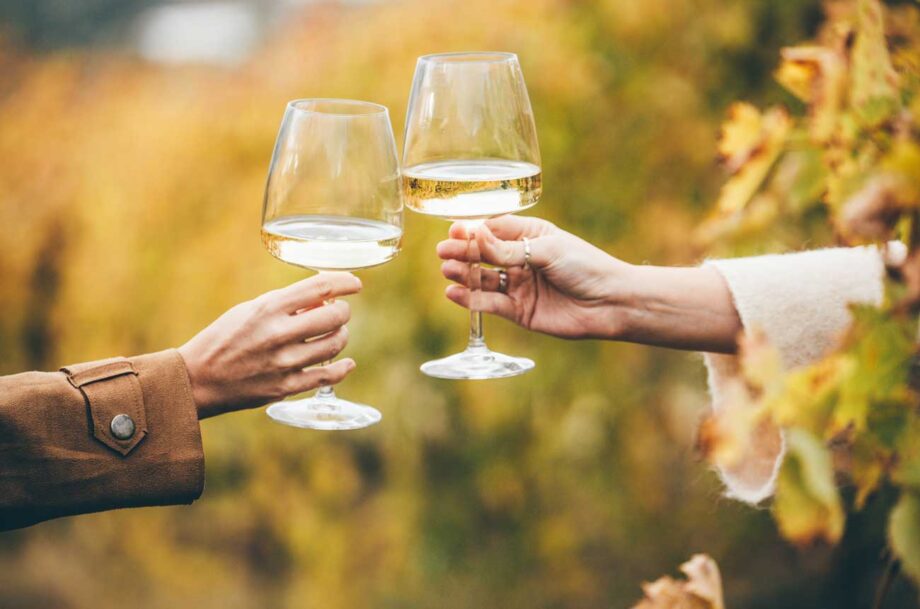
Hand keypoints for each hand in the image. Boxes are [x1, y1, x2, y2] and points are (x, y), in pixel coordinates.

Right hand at [178, 272, 361, 418]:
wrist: (196, 379)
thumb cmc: (223, 339)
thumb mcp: (250, 310)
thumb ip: (285, 305)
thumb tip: (323, 300)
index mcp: (268, 308)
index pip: (320, 287)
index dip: (345, 282)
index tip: (355, 284)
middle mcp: (279, 334)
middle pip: (334, 316)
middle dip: (342, 311)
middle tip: (338, 312)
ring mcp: (284, 363)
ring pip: (335, 344)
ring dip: (341, 336)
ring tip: (335, 334)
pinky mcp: (285, 387)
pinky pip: (327, 377)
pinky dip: (343, 368)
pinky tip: (346, 363)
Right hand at [437, 216, 740, 351]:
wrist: (609, 302)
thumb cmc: (584, 266)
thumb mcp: (546, 250)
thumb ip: (509, 249)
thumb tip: (475, 238)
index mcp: (531, 236)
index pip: (494, 230)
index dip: (474, 232)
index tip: (455, 231)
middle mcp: (522, 260)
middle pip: (484, 255)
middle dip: (463, 253)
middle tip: (443, 252)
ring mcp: (520, 286)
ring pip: (484, 279)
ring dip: (464, 275)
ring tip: (447, 271)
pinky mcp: (520, 311)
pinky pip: (490, 303)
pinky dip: (472, 299)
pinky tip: (455, 292)